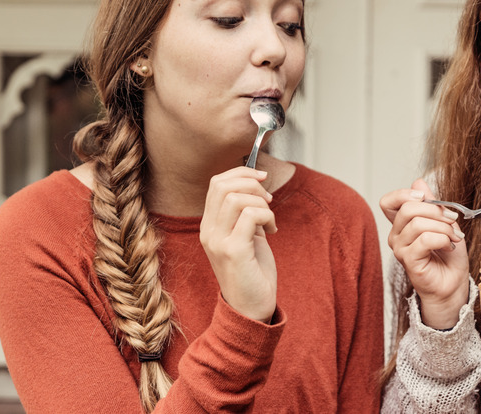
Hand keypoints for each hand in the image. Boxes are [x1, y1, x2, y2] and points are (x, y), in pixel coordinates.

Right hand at [200, 166, 277, 322]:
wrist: (251, 308)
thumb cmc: (253, 272)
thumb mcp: (246, 235)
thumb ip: (245, 213)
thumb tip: (258, 184)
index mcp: (209, 225)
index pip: (216, 183)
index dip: (241, 173)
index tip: (262, 178)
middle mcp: (208, 231)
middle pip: (223, 185)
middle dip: (252, 183)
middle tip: (268, 200)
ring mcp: (218, 241)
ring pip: (237, 198)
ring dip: (262, 203)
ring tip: (270, 221)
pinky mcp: (233, 251)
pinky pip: (251, 215)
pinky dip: (267, 216)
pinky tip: (272, 231)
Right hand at [379, 179, 468, 328]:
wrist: (453, 281)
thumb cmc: (448, 254)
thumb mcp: (444, 221)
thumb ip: (431, 202)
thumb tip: (419, 182)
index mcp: (401, 223)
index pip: (388, 201)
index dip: (404, 194)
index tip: (426, 198)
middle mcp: (396, 235)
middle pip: (408, 208)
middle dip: (436, 211)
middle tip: (453, 220)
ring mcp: (400, 249)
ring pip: (418, 223)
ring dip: (444, 228)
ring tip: (454, 237)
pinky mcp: (408, 261)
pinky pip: (425, 239)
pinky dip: (443, 239)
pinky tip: (449, 247)